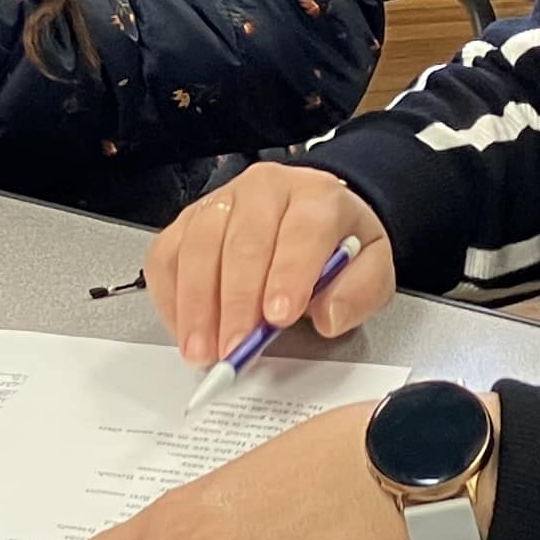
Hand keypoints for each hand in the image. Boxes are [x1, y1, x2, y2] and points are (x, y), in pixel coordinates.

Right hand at [149, 162, 398, 364]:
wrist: (313, 219)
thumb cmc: (337, 246)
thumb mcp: (372, 267)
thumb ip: (359, 292)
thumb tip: (328, 317)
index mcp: (317, 196)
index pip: (302, 230)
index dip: (288, 274)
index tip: (278, 317)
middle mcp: (265, 190)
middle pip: (243, 241)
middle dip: (237, 302)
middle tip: (235, 348)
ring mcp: (221, 201)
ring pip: (198, 246)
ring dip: (197, 305)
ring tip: (203, 350)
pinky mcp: (188, 221)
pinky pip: (167, 255)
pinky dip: (171, 297)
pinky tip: (184, 329)